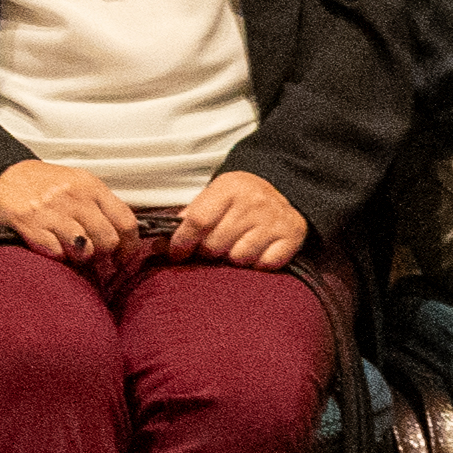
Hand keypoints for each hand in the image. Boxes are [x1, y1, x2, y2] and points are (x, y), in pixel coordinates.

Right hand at [0, 158, 143, 267]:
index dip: (129, 246)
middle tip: (91, 254)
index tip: (122, 258)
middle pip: (108, 240)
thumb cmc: (41, 185)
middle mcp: (75, 196)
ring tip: (69, 250)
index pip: (126, 221)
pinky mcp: (29, 223)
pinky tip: (50, 246)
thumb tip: (120, 239)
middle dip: (102, 254)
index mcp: (91, 185)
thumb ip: (99, 206)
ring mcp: (52, 209)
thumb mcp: (76, 184)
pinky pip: (57, 252)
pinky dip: (57, 255)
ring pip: (85, 249)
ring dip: (79, 257)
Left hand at [164, 172, 310, 271]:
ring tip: (234, 247)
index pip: (197, 221)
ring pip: (239, 258)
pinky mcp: (293, 235)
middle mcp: (254, 201)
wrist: (283, 190)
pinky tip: (256, 251)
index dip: (182, 242)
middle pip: (215, 244)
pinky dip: (257, 264)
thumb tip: (159, 246)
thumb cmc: (238, 200)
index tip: (176, 253)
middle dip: (206, 252)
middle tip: (210, 249)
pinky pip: (265, 264)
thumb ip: (188, 218)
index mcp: (229, 187)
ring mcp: (275, 219)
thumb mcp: (212, 197)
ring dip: (232, 259)